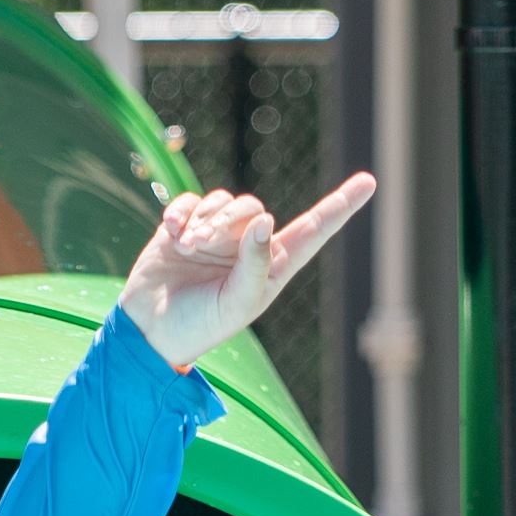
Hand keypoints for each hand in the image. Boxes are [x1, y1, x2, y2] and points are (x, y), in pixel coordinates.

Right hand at [118, 175, 376, 371]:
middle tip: (202, 246)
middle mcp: (247, 248)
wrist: (146, 332)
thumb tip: (267, 220)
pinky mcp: (185, 226)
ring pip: (224, 201)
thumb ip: (256, 263)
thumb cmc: (197, 327)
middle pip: (255, 208)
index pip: (312, 232)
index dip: (339, 208)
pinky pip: (191, 200)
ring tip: (186, 247)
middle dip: (229, 220)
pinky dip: (181, 213)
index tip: (369, 183)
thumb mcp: (236, 304)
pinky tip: (171, 235)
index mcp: (270, 269)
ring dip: (205, 220)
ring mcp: (216, 235)